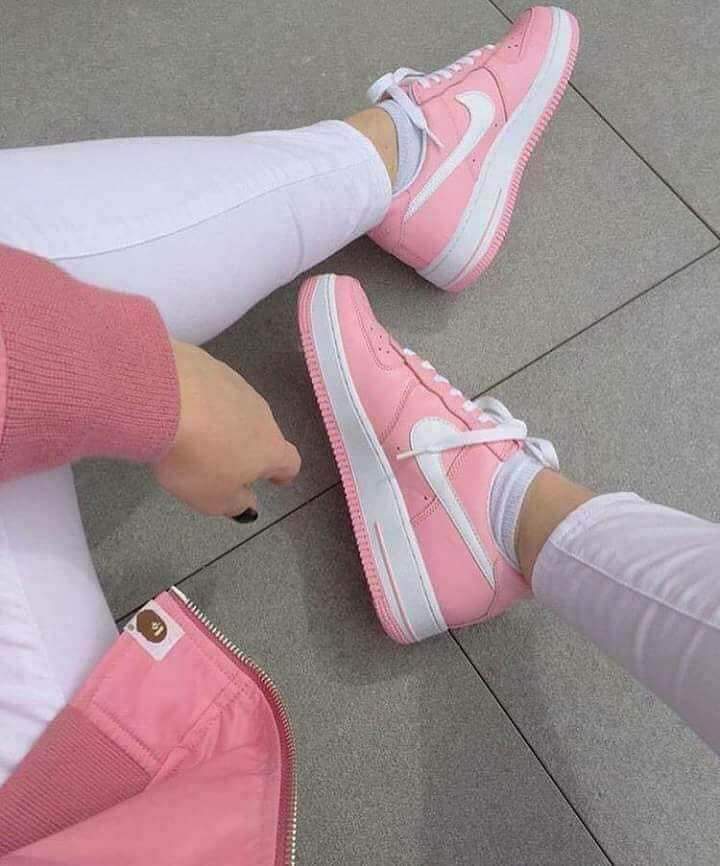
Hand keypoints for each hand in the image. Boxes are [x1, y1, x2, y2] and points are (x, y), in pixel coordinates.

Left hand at [153, 341, 300, 516]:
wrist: (163, 396)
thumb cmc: (195, 458)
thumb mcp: (213, 498)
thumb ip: (236, 504)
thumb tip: (248, 503)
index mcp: (269, 448)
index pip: (290, 462)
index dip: (283, 473)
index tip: (277, 480)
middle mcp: (261, 413)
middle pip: (263, 432)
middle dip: (249, 446)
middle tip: (225, 459)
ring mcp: (236, 384)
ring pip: (238, 408)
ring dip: (225, 421)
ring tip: (197, 432)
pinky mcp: (209, 363)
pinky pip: (211, 387)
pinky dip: (202, 399)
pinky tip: (180, 407)